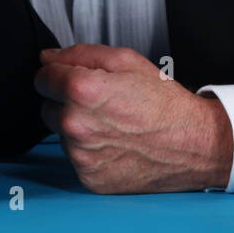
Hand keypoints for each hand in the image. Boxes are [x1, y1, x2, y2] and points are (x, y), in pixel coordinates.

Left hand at [34, 44, 233, 193]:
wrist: (192, 143)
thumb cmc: (163, 102)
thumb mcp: (126, 60)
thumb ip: (80, 54)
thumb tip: (47, 57)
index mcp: (82, 91)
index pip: (41, 78)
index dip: (57, 73)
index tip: (72, 77)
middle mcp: (76, 125)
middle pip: (46, 107)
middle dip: (65, 101)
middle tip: (100, 101)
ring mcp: (81, 156)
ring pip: (61, 134)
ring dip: (77, 127)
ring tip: (112, 123)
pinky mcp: (89, 178)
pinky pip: (75, 158)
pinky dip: (89, 151)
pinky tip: (114, 143)